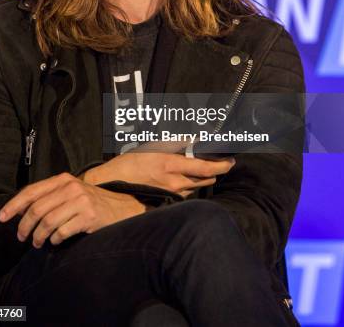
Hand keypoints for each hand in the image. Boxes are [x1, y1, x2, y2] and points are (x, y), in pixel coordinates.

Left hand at [0, 172, 145, 247]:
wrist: (121, 208)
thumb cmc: (92, 202)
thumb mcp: (70, 192)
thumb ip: (49, 196)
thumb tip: (20, 209)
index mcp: (64, 179)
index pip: (32, 191)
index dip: (14, 205)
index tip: (2, 217)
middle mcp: (71, 187)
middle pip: (37, 209)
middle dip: (24, 226)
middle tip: (21, 237)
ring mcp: (81, 201)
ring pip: (47, 222)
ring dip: (38, 237)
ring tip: (37, 243)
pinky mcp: (89, 216)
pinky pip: (62, 232)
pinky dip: (55, 240)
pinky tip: (56, 241)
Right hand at [81, 147, 235, 197]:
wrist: (112, 186)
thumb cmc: (129, 164)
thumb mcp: (152, 146)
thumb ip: (175, 143)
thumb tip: (193, 140)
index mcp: (171, 165)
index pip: (205, 167)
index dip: (221, 165)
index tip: (230, 161)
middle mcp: (174, 183)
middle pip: (205, 179)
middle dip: (213, 171)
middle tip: (218, 163)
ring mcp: (171, 195)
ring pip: (195, 187)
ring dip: (200, 178)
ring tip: (198, 169)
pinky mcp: (166, 203)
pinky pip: (184, 194)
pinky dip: (188, 186)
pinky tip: (182, 180)